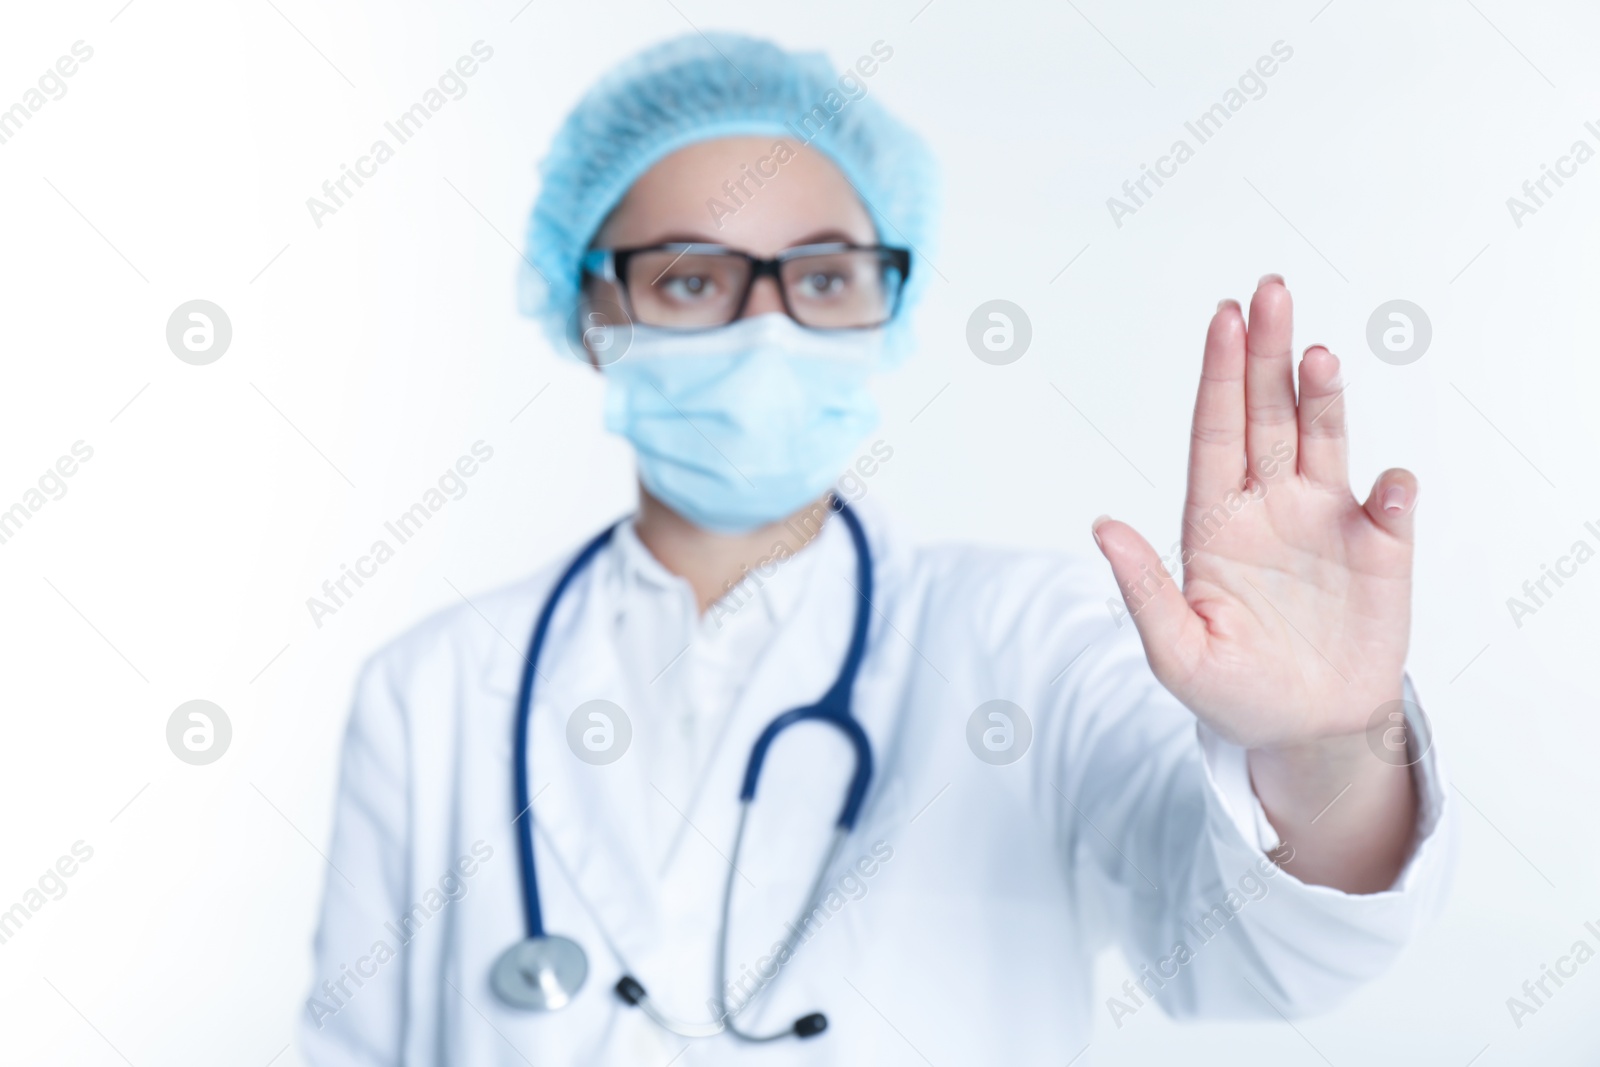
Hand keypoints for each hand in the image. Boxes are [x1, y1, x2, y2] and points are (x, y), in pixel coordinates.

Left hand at [1093, 276, 1413, 751]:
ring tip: (1317, 356)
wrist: (1307, 731)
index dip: (1219, 376)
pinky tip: (1386, 488)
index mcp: (1215, 521)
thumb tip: (1099, 526)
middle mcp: (1270, 505)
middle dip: (1267, 353)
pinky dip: (1392, 493)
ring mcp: (1327, 521)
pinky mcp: (1380, 551)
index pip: (1215, 433)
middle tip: (1270, 291)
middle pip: (1267, 414)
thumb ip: (1143, 589)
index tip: (1223, 319)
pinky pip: (1389, 508)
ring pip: (1324, 440)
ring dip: (1324, 398)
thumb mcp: (1174, 652)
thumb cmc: (1232, 691)